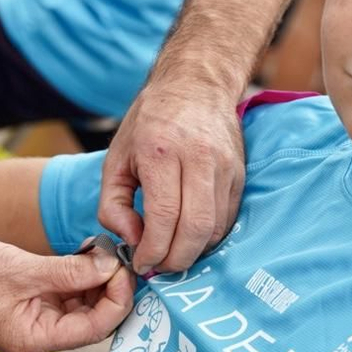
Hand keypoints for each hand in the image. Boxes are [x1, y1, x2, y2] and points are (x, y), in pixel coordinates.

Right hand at [0, 236, 134, 351]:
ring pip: (78, 306)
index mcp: (35, 340)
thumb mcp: (24, 269)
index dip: (118, 298)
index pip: (96, 328)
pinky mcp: (23, 306)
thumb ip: (71, 270)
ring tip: (100, 250)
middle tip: (117, 255)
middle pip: (91, 319)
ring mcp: (29, 322)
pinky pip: (60, 296)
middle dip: (109, 287)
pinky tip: (82, 254)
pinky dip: (74, 276)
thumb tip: (111, 266)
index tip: (125, 268)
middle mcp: (35, 337)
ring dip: (93, 279)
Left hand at [100, 81, 243, 274]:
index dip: (152, 251)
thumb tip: (131, 241)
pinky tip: (190, 237)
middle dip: (175, 259)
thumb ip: (112, 206)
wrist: (195, 85)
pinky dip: (209, 237)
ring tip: (172, 253)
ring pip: (216, 228)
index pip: (164, 217)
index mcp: (161, 153)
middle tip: (159, 266)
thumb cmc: (149, 124)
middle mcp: (198, 158)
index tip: (140, 263)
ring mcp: (225, 166)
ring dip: (194, 252)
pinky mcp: (239, 173)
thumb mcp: (114, 159)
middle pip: (195, 229)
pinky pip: (228, 219)